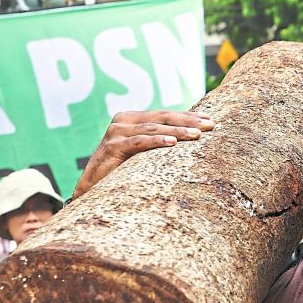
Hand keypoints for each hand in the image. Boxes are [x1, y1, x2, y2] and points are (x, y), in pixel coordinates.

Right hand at [73, 111, 214, 198]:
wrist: (93, 186)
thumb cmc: (121, 170)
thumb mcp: (142, 152)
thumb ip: (159, 140)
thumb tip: (193, 137)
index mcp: (132, 119)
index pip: (165, 115)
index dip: (188, 116)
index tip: (210, 120)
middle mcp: (123, 121)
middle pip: (162, 118)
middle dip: (188, 121)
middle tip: (210, 125)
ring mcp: (117, 132)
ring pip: (154, 128)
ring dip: (178, 131)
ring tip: (197, 135)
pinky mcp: (113, 146)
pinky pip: (139, 142)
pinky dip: (157, 141)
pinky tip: (173, 143)